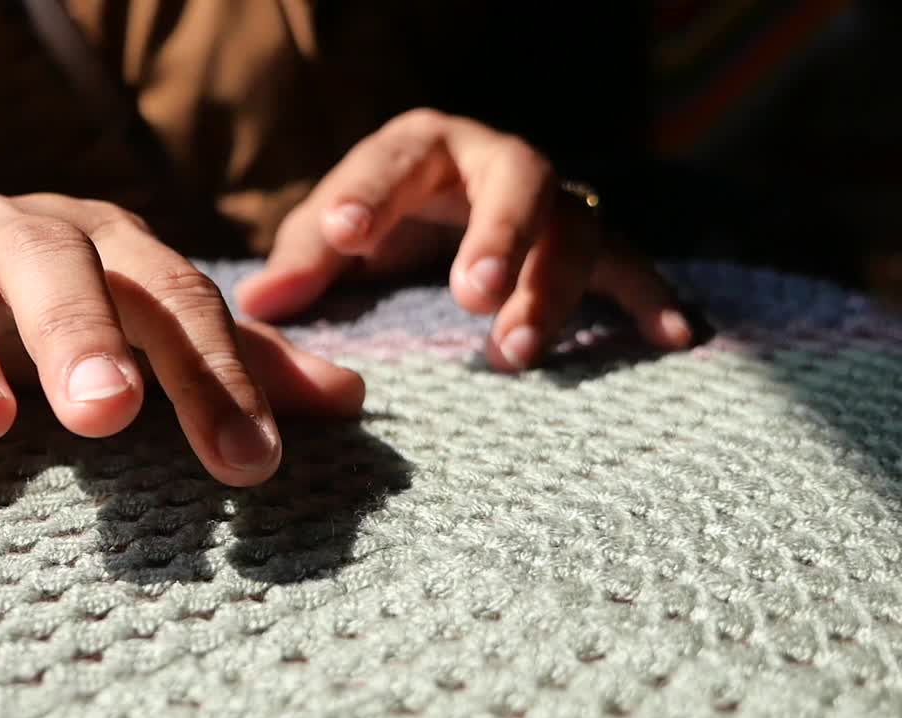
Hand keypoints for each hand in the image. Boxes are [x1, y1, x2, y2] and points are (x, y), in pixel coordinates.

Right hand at [0, 164, 364, 485]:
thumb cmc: (37, 289)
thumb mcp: (133, 311)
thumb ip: (226, 355)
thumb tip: (350, 398)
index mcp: (108, 243)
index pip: (174, 300)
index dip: (215, 377)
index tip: (251, 467)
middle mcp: (21, 233)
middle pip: (59, 267)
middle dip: (84, 333)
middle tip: (109, 412)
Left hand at [235, 109, 692, 370]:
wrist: (449, 201)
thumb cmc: (382, 216)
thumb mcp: (336, 234)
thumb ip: (304, 261)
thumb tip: (258, 306)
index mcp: (423, 147)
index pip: (396, 159)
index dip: (370, 195)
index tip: (342, 240)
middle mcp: (497, 162)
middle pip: (517, 180)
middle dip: (499, 235)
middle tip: (471, 294)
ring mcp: (553, 200)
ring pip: (574, 227)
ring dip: (553, 289)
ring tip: (514, 354)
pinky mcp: (592, 243)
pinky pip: (632, 265)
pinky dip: (652, 298)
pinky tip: (676, 338)